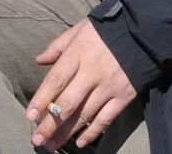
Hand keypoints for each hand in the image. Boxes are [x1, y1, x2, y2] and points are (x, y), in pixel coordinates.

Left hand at [26, 18, 136, 150]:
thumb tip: (39, 60)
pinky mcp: (124, 96)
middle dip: (50, 124)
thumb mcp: (80, 29)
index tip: (29, 116)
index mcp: (79, 52)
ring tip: (51, 145)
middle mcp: (93, 71)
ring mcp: (109, 86)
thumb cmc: (106, 29)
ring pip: (84, 115)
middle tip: (36, 139)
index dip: (41, 99)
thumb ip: (59, 45)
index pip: (56, 79)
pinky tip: (79, 142)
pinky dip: (92, 133)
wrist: (142, 31)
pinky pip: (106, 120)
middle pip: (68, 103)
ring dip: (66, 132)